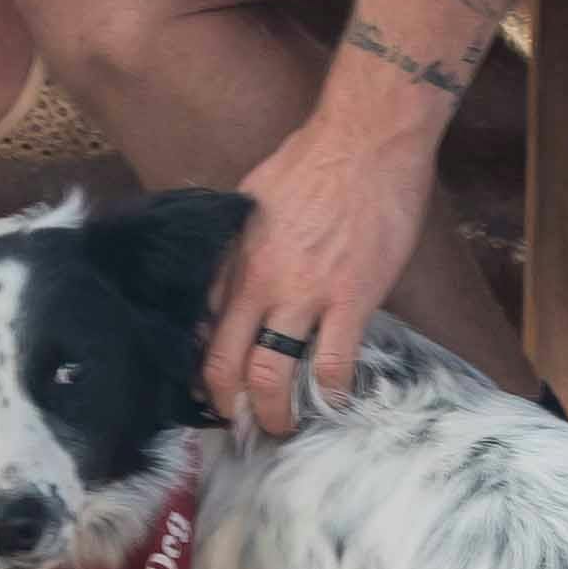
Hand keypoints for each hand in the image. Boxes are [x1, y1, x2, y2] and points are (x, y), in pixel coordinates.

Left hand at [204, 81, 438, 436]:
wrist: (365, 141)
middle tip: (238, 426)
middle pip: (226, 364)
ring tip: (282, 427)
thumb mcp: (251, 200)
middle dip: (227, 405)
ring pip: (272, 374)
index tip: (209, 387)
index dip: (202, 366)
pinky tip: (333, 402)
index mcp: (235, 260)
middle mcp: (260, 284)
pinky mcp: (352, 298)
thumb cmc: (312, 161)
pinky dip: (330, 392)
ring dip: (274, 412)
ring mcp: (306, 294)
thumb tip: (226, 277)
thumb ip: (237, 245)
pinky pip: (333, 363)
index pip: (203, 328)